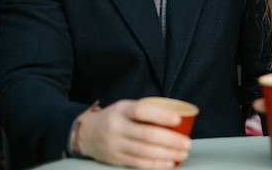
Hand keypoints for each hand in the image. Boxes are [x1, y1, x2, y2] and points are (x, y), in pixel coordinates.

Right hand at [74, 99, 190, 168]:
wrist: (85, 133)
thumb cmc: (115, 118)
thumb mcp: (126, 107)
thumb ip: (146, 112)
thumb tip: (176, 118)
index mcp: (122, 109)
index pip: (143, 111)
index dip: (161, 116)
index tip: (178, 120)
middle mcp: (117, 127)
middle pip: (147, 135)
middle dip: (170, 141)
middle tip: (186, 143)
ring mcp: (115, 144)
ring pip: (144, 151)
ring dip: (167, 154)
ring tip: (182, 154)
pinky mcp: (115, 159)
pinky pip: (138, 163)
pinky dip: (155, 164)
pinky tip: (168, 163)